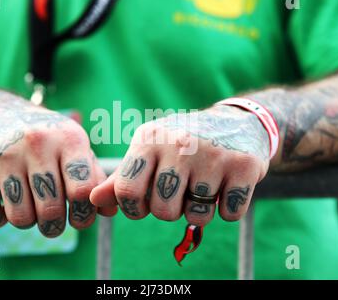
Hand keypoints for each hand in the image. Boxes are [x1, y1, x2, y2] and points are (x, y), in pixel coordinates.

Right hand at [0, 91, 115, 236]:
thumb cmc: (46, 138)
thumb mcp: (74, 147)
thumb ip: (94, 178)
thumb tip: (109, 213)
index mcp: (69, 138)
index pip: (83, 190)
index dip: (84, 215)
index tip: (80, 220)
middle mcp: (37, 143)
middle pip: (51, 209)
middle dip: (55, 227)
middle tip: (53, 223)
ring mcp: (4, 154)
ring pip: (21, 217)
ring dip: (28, 222)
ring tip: (30, 209)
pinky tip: (5, 203)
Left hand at [91, 105, 269, 225]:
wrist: (237, 122)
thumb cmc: (183, 143)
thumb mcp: (150, 152)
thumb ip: (122, 179)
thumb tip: (93, 201)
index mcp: (148, 140)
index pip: (127, 192)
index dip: (135, 208)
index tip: (147, 201)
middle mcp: (178, 144)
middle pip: (163, 211)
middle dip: (172, 209)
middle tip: (182, 189)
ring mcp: (212, 154)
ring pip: (197, 215)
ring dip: (201, 208)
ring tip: (205, 184)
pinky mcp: (244, 166)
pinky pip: (229, 213)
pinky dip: (228, 208)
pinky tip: (228, 185)